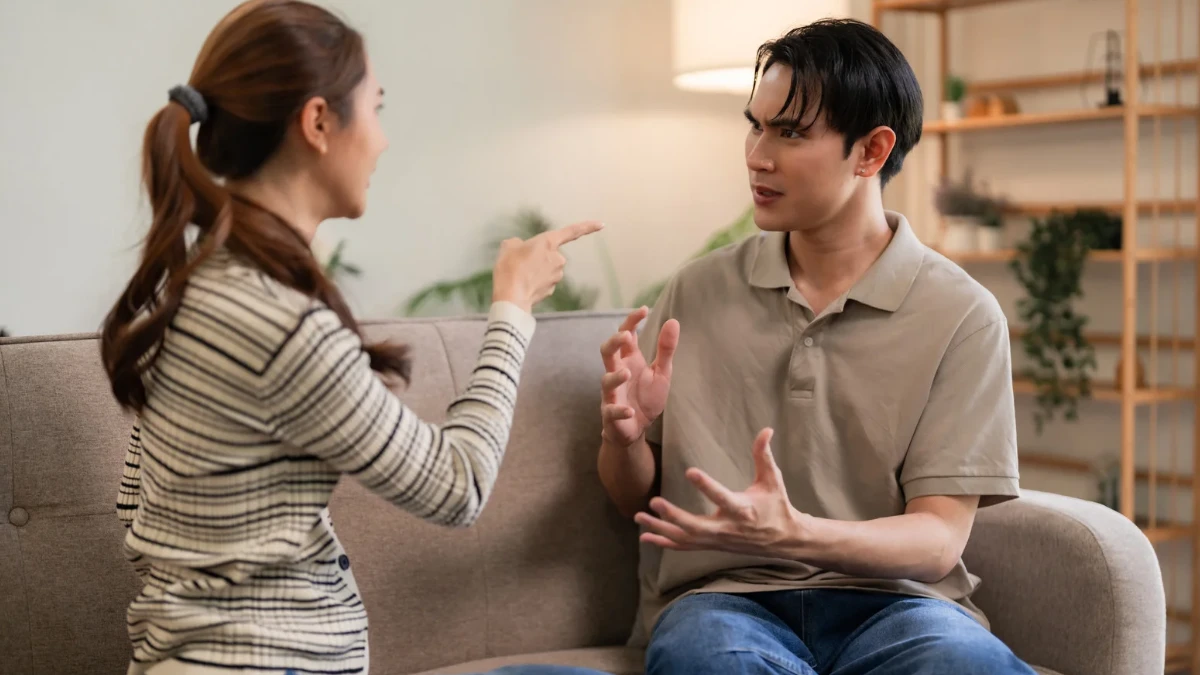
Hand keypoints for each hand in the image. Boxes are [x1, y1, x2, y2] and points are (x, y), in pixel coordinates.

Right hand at [492, 221, 602, 311]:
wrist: (511, 296)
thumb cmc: (510, 268)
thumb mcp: (508, 246)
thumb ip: (519, 243)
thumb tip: (521, 248)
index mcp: (548, 242)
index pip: (572, 231)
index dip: (588, 227)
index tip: (602, 224)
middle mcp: (558, 258)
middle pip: (550, 254)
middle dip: (539, 258)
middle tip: (521, 262)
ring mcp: (557, 275)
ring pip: (547, 269)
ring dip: (536, 270)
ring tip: (519, 274)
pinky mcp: (552, 289)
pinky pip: (544, 282)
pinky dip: (535, 282)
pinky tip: (523, 284)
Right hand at [599, 307, 678, 447]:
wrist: (636, 429)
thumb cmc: (646, 397)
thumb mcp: (661, 372)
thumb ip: (665, 349)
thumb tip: (673, 320)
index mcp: (629, 360)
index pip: (626, 335)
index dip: (631, 321)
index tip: (644, 309)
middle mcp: (617, 373)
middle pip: (607, 352)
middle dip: (613, 343)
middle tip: (625, 336)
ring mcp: (612, 394)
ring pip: (606, 381)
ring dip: (615, 377)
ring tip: (627, 373)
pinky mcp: (611, 414)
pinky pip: (611, 411)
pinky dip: (619, 411)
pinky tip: (630, 411)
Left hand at [634, 428, 803, 556]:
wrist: (784, 540)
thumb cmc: (777, 505)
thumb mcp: (772, 480)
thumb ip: (763, 455)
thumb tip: (766, 429)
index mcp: (743, 509)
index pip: (722, 496)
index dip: (706, 485)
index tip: (690, 471)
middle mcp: (727, 528)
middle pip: (696, 526)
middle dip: (674, 516)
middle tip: (654, 502)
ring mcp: (717, 540)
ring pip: (685, 538)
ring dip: (661, 529)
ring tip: (639, 516)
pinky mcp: (711, 545)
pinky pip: (684, 547)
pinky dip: (664, 542)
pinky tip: (645, 536)